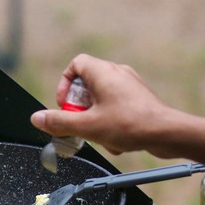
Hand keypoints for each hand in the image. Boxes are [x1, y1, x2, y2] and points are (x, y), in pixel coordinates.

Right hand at [30, 54, 204, 164]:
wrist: (167, 133)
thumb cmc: (131, 124)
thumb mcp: (88, 126)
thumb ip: (60, 122)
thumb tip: (37, 118)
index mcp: (103, 72)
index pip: (76, 64)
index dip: (64, 84)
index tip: (65, 105)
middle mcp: (117, 73)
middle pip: (86, 85)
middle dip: (80, 108)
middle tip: (80, 123)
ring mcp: (129, 86)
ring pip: (101, 100)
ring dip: (95, 119)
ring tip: (100, 134)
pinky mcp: (138, 100)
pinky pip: (115, 108)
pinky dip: (110, 123)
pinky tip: (116, 141)